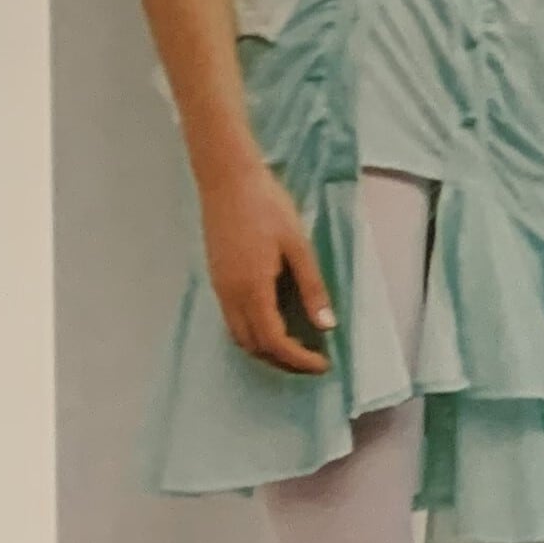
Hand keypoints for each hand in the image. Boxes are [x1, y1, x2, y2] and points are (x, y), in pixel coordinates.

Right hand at [199, 154, 332, 374]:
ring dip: (266, 349)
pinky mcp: (216, 278)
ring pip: (239, 336)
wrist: (227, 178)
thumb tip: (326, 325)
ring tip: (297, 346)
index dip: (298, 359)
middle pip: (254, 346)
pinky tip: (274, 322)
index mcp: (253, 289)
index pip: (274, 341)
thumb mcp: (298, 245)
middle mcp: (230, 295)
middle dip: (283, 360)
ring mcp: (219, 287)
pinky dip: (253, 332)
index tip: (322, 364)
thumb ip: (312, 287)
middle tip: (313, 360)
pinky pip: (232, 319)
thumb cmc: (267, 205)